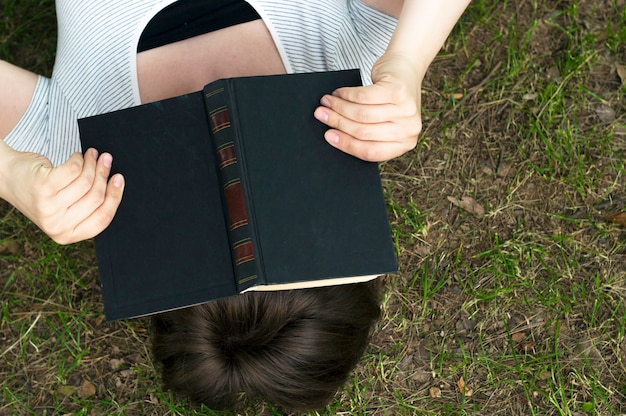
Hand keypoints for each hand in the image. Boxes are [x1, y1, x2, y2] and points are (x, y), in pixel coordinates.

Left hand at [3, 147, 123, 243]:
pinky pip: (74, 170)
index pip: (102, 219)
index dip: (115, 197)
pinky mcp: (43, 187)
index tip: (119, 179)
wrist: (9, 178)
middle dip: (103, 174)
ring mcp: (49, 207)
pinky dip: (78, 159)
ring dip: (91, 163)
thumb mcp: (65, 209)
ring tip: (91, 155)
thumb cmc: (42, 192)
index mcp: (66, 235)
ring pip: (86, 182)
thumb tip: (116, 186)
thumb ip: (87, 207)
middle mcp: (57, 225)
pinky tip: (76, 156)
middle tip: (106, 159)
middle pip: (96, 197)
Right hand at [314, 53, 421, 161]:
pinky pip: (364, 96)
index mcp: (405, 143)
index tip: (328, 136)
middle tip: (321, 115)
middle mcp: (410, 129)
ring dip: (339, 108)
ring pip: (361, 114)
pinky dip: (346, 94)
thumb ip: (369, 133)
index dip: (346, 144)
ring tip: (326, 102)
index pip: (371, 152)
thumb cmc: (391, 98)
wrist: (407, 67)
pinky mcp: (398, 91)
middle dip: (337, 123)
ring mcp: (407, 110)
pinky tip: (338, 93)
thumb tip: (336, 136)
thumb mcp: (384, 121)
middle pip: (364, 132)